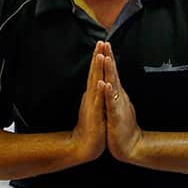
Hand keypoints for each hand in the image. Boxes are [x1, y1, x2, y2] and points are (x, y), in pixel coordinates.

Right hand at [71, 41, 106, 163]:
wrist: (85, 145)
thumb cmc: (92, 127)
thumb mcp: (93, 107)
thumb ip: (93, 96)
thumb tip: (92, 86)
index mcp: (92, 94)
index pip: (95, 72)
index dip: (98, 58)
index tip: (102, 44)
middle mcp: (91, 96)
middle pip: (94, 73)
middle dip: (97, 57)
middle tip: (100, 42)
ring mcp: (92, 104)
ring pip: (95, 84)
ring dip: (97, 70)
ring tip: (99, 55)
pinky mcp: (94, 115)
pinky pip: (97, 101)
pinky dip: (99, 91)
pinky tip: (101, 82)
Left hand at [101, 42, 141, 162]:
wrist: (130, 147)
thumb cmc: (121, 127)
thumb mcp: (116, 106)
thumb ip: (114, 94)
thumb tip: (112, 82)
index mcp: (116, 94)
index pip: (111, 73)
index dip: (108, 58)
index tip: (104, 43)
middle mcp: (119, 97)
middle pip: (113, 74)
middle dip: (109, 58)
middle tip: (105, 43)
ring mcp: (118, 106)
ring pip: (113, 85)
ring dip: (110, 71)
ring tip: (106, 57)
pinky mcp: (116, 117)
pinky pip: (111, 104)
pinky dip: (109, 94)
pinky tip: (106, 84)